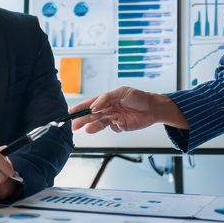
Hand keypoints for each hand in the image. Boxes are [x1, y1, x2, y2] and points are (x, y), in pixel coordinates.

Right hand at [69, 86, 187, 133]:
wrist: (153, 107)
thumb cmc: (138, 97)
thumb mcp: (121, 92)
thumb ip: (106, 98)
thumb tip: (94, 106)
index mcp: (106, 100)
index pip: (89, 104)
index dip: (79, 108)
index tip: (70, 112)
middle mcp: (108, 109)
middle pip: (91, 116)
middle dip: (82, 120)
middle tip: (74, 126)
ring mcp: (113, 118)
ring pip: (99, 124)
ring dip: (93, 127)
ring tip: (88, 129)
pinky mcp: (121, 126)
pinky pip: (114, 128)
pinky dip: (115, 127)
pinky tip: (122, 123)